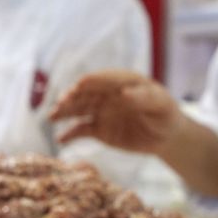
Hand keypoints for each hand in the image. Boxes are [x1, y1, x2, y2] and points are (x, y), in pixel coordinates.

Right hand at [49, 70, 183, 154]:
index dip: (92, 81)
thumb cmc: (166, 114)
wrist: (166, 136)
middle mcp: (107, 94)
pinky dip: (70, 134)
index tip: (81, 84)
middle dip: (72, 97)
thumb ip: (144, 98)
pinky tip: (60, 139)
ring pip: (78, 109)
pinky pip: (81, 130)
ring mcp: (100, 111)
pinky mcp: (98, 129)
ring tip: (52, 117)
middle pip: (85, 93)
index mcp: (121, 81)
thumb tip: (124, 93)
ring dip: (64, 112)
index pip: (103, 78)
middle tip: (62, 103)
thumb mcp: (161, 105)